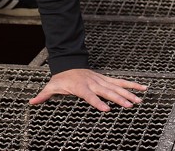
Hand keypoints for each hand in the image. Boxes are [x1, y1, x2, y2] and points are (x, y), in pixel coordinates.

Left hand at [29, 69, 147, 111]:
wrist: (68, 64)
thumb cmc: (61, 79)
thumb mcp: (51, 87)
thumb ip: (43, 95)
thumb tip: (32, 102)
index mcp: (80, 87)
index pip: (89, 96)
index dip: (97, 102)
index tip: (106, 109)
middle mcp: (92, 83)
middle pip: (106, 91)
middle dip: (118, 99)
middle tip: (128, 106)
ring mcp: (100, 80)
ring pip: (116, 87)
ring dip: (128, 94)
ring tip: (139, 101)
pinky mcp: (105, 79)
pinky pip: (120, 82)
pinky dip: (132, 85)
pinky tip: (143, 88)